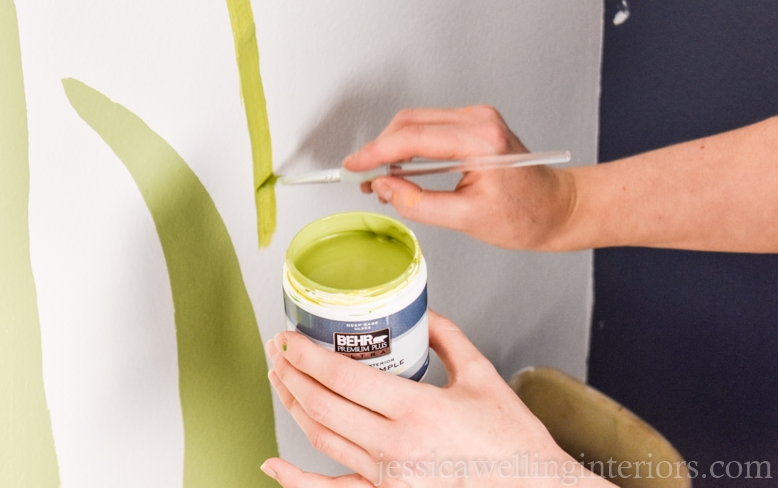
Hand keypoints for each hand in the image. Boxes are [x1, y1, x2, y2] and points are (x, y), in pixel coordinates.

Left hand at [261, 311, 610, 486]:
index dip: (305, 354)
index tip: (289, 338)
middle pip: (321, 405)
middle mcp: (395, 446)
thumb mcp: (483, 376)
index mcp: (416, 409)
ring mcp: (388, 478)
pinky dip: (295, 480)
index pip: (341, 376)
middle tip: (278, 351)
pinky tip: (273, 464)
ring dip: (292, 407)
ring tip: (281, 382)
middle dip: (291, 374)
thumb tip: (421, 314)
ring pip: (321, 439)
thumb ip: (447, 338)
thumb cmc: (513, 441)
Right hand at [342, 106, 576, 250]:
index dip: (375, 153)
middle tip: (362, 179)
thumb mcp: (466, 219)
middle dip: (379, 149)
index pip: (412, 139)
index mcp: (480, 141)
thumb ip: (418, 203)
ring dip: (392, 147)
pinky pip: (430, 128)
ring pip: (417, 122)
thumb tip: (384, 187)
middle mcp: (479, 120)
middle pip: (410, 123)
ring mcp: (477, 118)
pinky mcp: (474, 124)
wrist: (558, 208)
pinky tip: (399, 169)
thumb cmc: (526, 216)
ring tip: (379, 179)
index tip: (353, 167)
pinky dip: (409, 147)